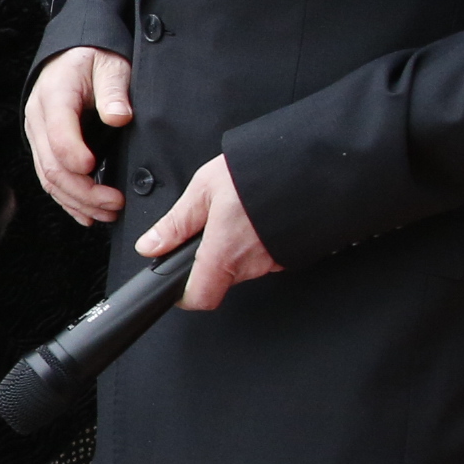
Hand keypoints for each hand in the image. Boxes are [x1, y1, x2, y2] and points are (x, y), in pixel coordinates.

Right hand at [28, 45, 133, 223]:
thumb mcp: (110, 66)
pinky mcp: (43, 148)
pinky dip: (68, 201)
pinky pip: (50, 180)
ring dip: (78, 201)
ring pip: (49, 179)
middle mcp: (38, 121)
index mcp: (54, 97)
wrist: (70, 56)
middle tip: (115, 203)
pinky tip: (87, 214)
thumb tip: (120, 118)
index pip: (58, 136)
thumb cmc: (92, 60)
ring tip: (108, 213)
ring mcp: (38, 137)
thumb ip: (114, 91)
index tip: (97, 170)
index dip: (76, 158)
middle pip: (52, 167)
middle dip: (83, 192)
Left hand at [134, 155, 279, 311]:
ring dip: (234, 248)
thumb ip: (177, 222)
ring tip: (237, 215)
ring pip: (242, 266)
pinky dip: (256, 242)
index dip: (184, 295)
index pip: (199, 298)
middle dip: (209, 258)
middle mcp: (250, 264)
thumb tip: (151, 245)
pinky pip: (264, 256)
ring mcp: (274, 261)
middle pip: (220, 278)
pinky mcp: (290, 254)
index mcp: (223, 252)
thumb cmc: (261, 172)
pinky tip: (256, 219)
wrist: (312, 166)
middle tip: (210, 227)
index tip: (176, 280)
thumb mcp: (205, 187)